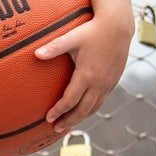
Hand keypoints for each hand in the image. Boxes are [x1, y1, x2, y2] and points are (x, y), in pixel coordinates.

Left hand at [36, 13, 131, 130]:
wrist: (119, 26)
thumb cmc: (92, 30)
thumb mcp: (72, 37)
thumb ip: (54, 47)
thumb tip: (36, 54)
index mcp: (87, 75)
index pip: (70, 100)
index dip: (59, 111)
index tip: (48, 118)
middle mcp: (99, 82)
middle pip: (83, 110)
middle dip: (69, 121)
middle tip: (56, 129)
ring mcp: (109, 82)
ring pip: (95, 107)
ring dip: (81, 118)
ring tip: (68, 125)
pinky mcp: (114, 80)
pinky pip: (102, 100)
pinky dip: (91, 109)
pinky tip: (84, 110)